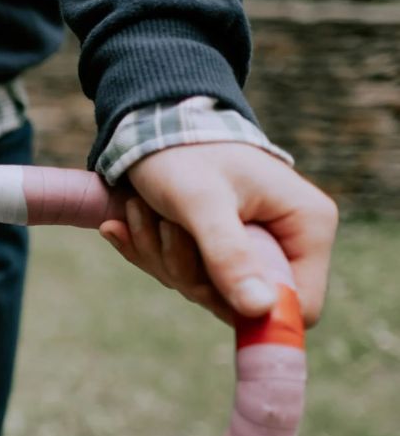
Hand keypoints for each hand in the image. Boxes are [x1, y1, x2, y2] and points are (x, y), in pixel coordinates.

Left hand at [98, 143, 337, 326]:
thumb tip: (259, 310)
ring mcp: (250, 246)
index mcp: (307, 226)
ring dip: (161, 256)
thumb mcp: (202, 203)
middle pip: (240, 303)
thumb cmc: (182, 154)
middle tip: (165, 226)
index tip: (204, 287)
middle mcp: (287, 240)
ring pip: (203, 290)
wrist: (150, 124)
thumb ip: (229, 255)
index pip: (302, 306)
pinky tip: (127, 221)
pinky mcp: (216, 248)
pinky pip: (181, 274)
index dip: (253, 312)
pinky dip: (150, 251)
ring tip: (143, 211)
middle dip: (187, 272)